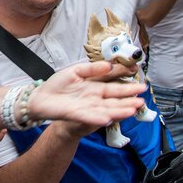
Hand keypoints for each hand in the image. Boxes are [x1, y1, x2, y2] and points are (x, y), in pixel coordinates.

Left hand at [26, 61, 146, 131]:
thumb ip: (91, 68)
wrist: (40, 97)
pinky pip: (88, 115)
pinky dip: (97, 117)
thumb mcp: (75, 71)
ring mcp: (85, 107)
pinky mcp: (74, 114)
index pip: (114, 87)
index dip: (127, 86)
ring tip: (133, 109)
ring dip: (119, 110)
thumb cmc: (57, 85)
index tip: (141, 84)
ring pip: (105, 109)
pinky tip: (108, 117)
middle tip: (142, 100)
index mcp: (94, 88)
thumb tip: (108, 64)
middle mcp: (93, 99)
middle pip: (113, 100)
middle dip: (128, 101)